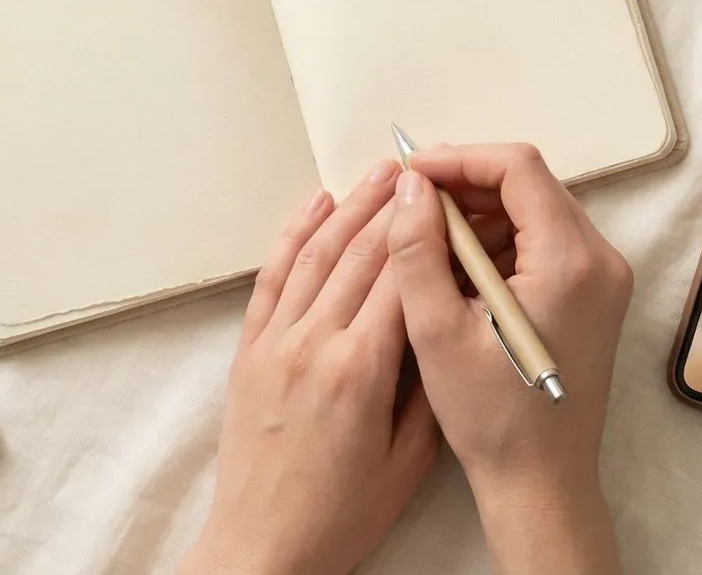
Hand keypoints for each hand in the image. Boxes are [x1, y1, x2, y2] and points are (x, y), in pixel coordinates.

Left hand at [179, 161, 439, 574]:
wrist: (262, 549)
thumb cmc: (342, 515)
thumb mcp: (409, 462)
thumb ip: (429, 389)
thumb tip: (446, 322)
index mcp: (361, 370)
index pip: (400, 278)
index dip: (428, 230)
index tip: (452, 196)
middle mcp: (314, 344)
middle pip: (359, 254)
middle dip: (393, 204)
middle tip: (421, 166)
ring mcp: (275, 344)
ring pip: (315, 255)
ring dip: (349, 207)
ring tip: (378, 171)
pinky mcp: (249, 353)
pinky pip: (272, 279)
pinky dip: (293, 235)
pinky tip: (315, 205)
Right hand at [387, 143, 632, 574]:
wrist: (542, 483)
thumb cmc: (493, 419)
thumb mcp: (437, 332)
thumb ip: (417, 251)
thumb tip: (408, 187)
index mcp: (571, 261)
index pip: (519, 168)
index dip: (459, 159)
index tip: (410, 173)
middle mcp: (601, 260)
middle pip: (531, 185)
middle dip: (467, 184)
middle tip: (411, 203)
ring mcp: (604, 279)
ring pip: (537, 212)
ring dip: (481, 215)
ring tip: (426, 240)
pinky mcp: (595, 298)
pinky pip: (546, 244)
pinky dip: (501, 243)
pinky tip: (457, 269)